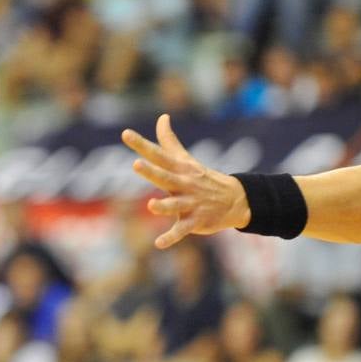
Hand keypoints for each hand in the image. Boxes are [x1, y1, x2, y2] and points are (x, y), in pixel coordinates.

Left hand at [122, 114, 250, 248]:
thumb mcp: (186, 159)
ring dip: (163, 206)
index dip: (141, 144)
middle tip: (136, 164)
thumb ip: (169, 140)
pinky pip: (181, 230)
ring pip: (174, 205)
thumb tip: (162, 117)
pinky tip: (158, 244)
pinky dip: (170, 237)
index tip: (125, 134)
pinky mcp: (195, 221)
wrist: (235, 200)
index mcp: (179, 169)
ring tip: (150, 205)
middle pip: (165, 177)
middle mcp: (184, 184)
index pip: (158, 154)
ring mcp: (190, 203)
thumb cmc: (202, 177)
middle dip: (152, 172)